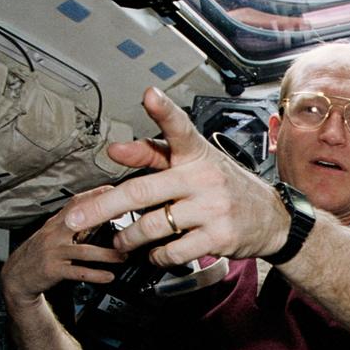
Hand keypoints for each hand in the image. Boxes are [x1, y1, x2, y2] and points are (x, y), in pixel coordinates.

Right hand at [1, 185, 123, 309]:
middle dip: (104, 218)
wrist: (16, 276)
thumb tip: (102, 217)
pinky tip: (109, 276)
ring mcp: (54, 251)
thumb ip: (75, 226)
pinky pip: (78, 272)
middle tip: (126, 220)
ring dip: (107, 254)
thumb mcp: (54, 235)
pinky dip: (96, 275)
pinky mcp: (53, 269)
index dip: (95, 195)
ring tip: (123, 256)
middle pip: (81, 221)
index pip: (76, 203)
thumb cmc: (39, 253)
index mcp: (56, 223)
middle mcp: (55, 234)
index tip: (114, 191)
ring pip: (84, 250)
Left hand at [62, 87, 288, 266]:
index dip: (163, 111)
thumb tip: (114, 149)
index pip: (179, 128)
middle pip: (143, 191)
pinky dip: (156, 255)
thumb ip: (153, 154)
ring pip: (152, 226)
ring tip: (121, 240)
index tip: (149, 95)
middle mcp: (203, 178)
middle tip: (78, 218)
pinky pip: (173, 251)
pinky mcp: (218, 237)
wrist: (271, 219)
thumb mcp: (194, 163)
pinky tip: (155, 252)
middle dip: (104, 207)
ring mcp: (212, 209)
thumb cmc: (224, 187)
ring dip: (128, 238)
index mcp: (196, 154)